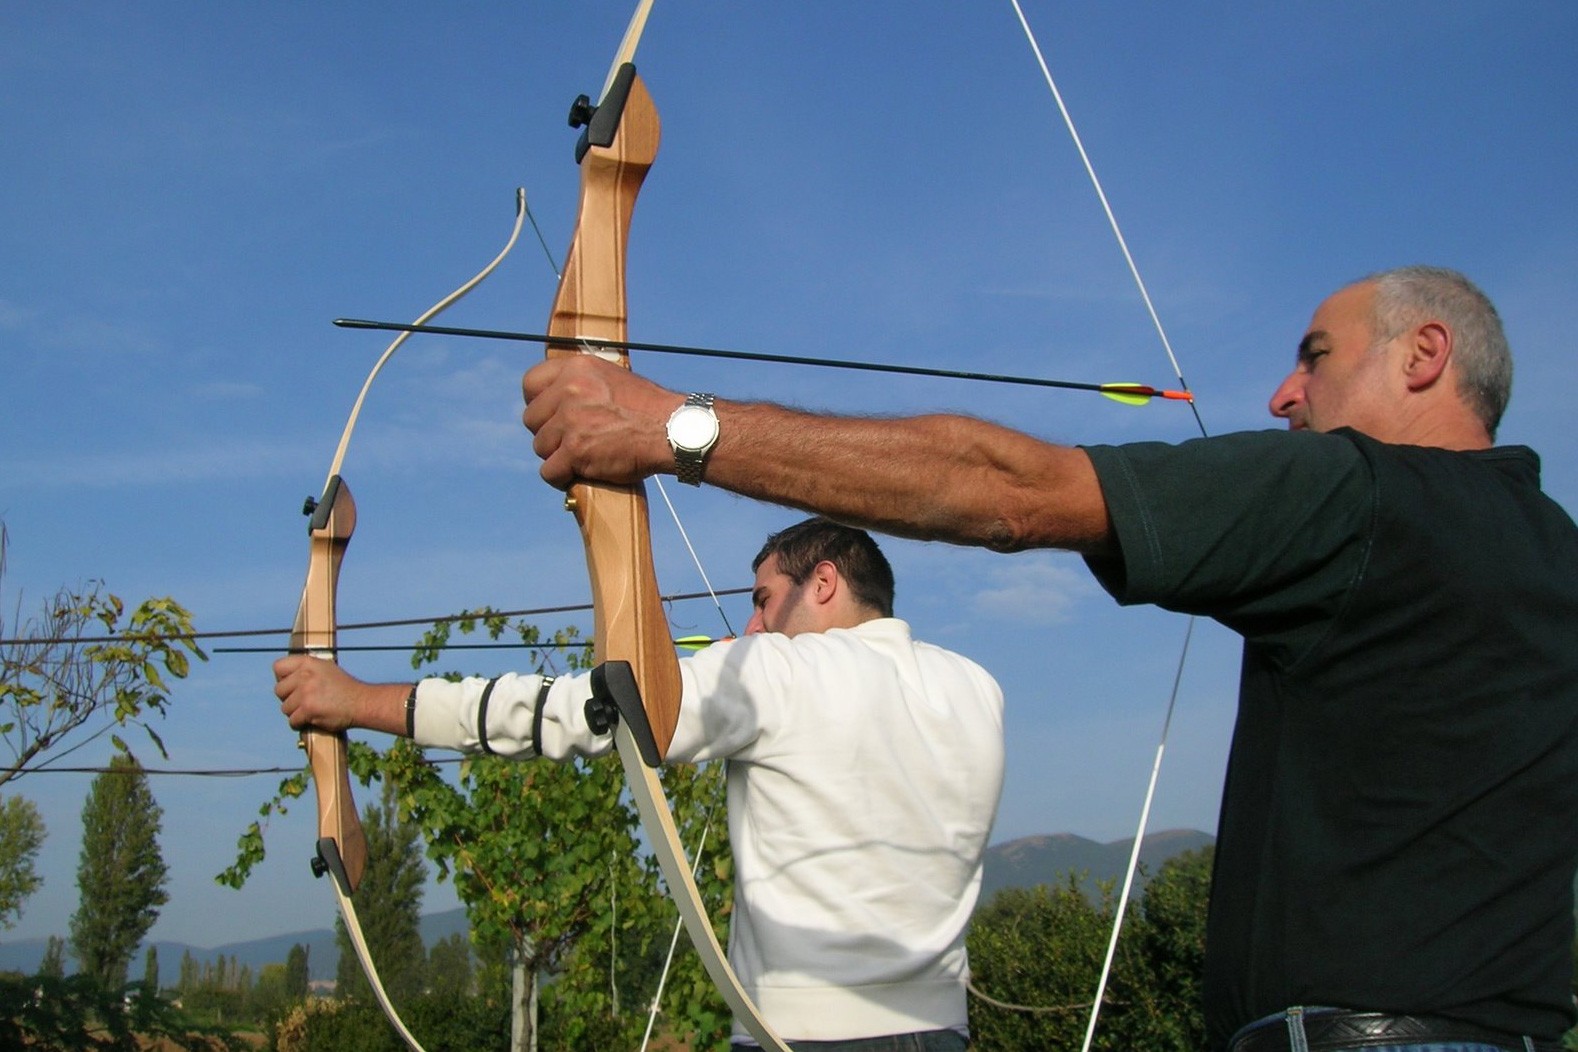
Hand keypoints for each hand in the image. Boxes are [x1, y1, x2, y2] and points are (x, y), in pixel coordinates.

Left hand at [274, 653, 365, 732]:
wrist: (361, 702)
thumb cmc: (345, 688)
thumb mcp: (326, 669)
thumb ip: (306, 671)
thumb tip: (286, 678)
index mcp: (308, 663)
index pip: (278, 667)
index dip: (282, 678)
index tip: (291, 685)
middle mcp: (305, 675)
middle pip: (279, 690)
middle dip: (289, 698)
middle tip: (302, 701)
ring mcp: (306, 692)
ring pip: (285, 708)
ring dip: (296, 712)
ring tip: (310, 711)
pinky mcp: (308, 709)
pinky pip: (292, 721)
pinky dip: (300, 724)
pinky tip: (311, 720)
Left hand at [522, 356, 681, 488]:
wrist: (673, 430)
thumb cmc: (649, 409)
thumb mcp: (613, 379)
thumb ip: (583, 384)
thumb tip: (558, 399)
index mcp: (577, 368)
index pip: (530, 382)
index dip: (537, 403)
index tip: (549, 415)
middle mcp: (569, 390)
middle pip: (531, 419)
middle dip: (548, 433)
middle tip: (571, 441)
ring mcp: (570, 420)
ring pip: (540, 446)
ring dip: (557, 456)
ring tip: (581, 457)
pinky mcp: (575, 450)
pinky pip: (549, 471)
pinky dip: (562, 478)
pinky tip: (577, 475)